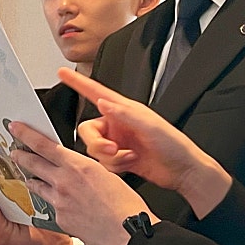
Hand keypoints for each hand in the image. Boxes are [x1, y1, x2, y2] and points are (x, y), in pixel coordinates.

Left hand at [7, 122, 149, 244]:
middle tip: (13, 152)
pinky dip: (53, 203)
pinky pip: (50, 206)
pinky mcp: (59, 218)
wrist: (128, 230)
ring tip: (30, 178)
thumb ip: (83, 169)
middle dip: (20, 156)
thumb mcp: (105, 174)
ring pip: (37, 186)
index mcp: (77, 165)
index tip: (16, 128)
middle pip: (33, 163)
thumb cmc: (124, 203)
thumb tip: (74, 169)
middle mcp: (63, 181)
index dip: (26, 134)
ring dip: (32, 180)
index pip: (44, 145)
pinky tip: (61, 205)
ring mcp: (58, 201)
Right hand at [60, 68, 230, 216]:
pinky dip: (114, 166)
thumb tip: (103, 101)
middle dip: (97, 144)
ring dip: (110, 158)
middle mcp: (118, 125)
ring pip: (94, 150)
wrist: (182, 171)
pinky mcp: (119, 159)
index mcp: (124, 110)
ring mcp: (117, 142)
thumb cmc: (174, 145)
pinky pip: (102, 163)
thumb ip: (125, 114)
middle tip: (113, 149)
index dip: (78, 83)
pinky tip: (131, 164)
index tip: (62, 73)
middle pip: (88, 131)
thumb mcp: (151, 126)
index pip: (96, 92)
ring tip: (129, 158)